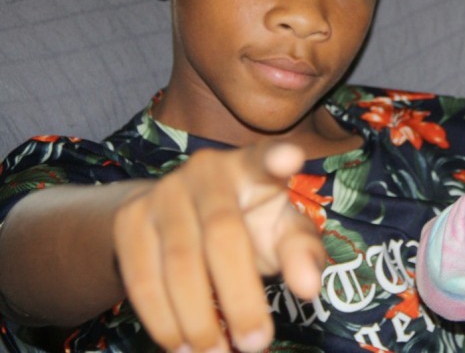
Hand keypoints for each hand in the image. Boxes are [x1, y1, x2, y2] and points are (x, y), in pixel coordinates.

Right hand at [113, 142, 325, 351]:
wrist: (174, 216)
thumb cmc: (248, 224)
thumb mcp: (281, 232)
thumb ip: (302, 253)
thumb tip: (309, 288)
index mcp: (252, 168)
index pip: (265, 159)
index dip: (276, 157)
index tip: (292, 158)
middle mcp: (206, 170)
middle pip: (223, 236)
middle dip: (239, 298)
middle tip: (255, 344)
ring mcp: (163, 192)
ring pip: (178, 263)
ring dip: (198, 319)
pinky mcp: (129, 218)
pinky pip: (142, 277)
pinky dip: (162, 319)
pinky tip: (181, 345)